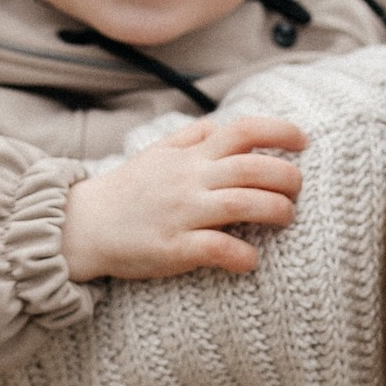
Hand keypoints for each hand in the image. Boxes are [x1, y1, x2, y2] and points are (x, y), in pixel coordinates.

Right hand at [63, 115, 308, 281]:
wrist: (82, 226)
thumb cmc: (125, 191)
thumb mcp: (155, 154)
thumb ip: (188, 139)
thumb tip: (217, 126)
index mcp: (190, 156)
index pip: (242, 131)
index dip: (279, 131)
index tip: (303, 141)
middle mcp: (190, 180)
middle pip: (252, 168)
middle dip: (287, 176)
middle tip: (298, 189)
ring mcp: (182, 213)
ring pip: (242, 204)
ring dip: (275, 210)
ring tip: (286, 218)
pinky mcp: (172, 247)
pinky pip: (216, 248)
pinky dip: (242, 254)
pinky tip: (252, 260)